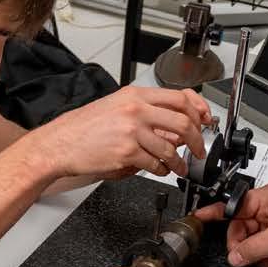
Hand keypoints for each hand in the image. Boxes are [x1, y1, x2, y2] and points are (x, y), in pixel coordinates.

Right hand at [36, 87, 211, 179]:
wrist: (61, 143)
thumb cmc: (85, 127)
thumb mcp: (117, 107)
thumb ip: (146, 111)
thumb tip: (174, 123)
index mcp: (135, 95)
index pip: (180, 97)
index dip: (199, 110)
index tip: (206, 120)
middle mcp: (136, 110)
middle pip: (183, 122)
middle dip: (197, 140)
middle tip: (198, 149)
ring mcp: (132, 131)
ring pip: (171, 147)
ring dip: (180, 162)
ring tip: (178, 167)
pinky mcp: (127, 152)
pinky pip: (156, 164)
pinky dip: (162, 170)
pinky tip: (160, 170)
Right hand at [196, 183, 267, 266]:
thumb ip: (255, 247)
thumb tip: (234, 256)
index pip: (234, 205)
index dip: (215, 211)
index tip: (198, 216)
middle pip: (239, 231)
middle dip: (248, 248)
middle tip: (253, 256)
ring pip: (250, 247)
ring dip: (263, 259)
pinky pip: (262, 257)